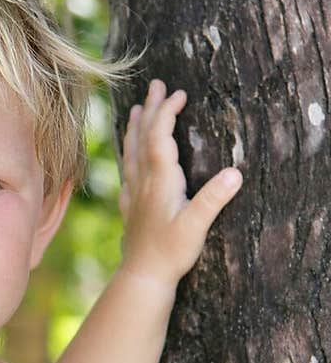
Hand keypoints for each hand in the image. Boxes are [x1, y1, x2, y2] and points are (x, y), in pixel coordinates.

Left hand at [118, 78, 242, 292]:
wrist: (141, 278)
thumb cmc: (169, 254)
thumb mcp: (196, 227)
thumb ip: (213, 200)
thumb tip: (236, 173)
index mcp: (160, 181)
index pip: (160, 137)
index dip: (167, 112)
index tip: (178, 93)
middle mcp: (143, 182)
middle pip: (143, 137)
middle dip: (151, 109)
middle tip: (156, 85)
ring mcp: (133, 194)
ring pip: (131, 152)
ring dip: (135, 128)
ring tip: (136, 109)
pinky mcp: (130, 206)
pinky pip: (127, 171)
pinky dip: (128, 155)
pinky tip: (128, 157)